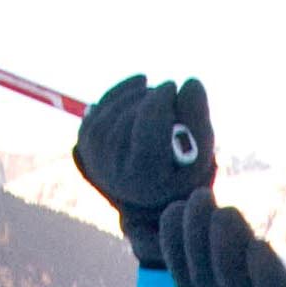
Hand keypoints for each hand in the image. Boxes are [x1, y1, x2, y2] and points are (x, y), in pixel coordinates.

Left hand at [73, 74, 215, 267]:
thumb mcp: (200, 161)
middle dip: (155, 98)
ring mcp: (93, 148)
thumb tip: (191, 82)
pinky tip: (142, 89)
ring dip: (144, 95)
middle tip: (171, 99)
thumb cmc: (179, 182)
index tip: (177, 86)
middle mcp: (111, 161)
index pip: (149, 119)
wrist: (145, 204)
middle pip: (136, 109)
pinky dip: (127, 90)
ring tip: (160, 105)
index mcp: (141, 174)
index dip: (164, 97)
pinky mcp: (85, 135)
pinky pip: (108, 98)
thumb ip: (199, 123)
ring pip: (122, 101)